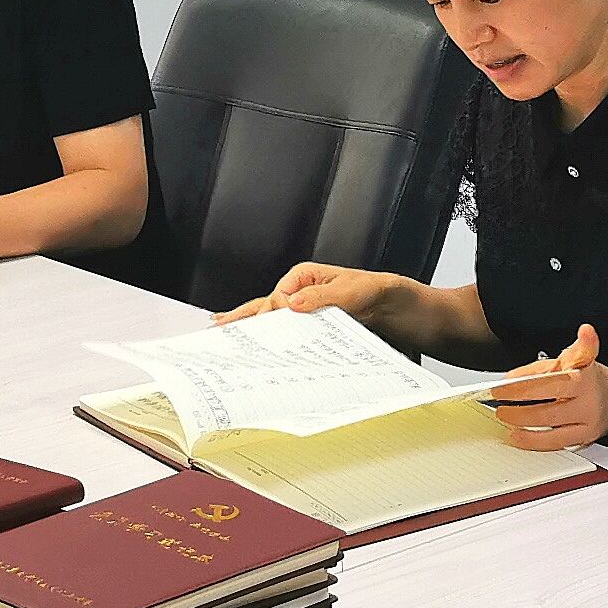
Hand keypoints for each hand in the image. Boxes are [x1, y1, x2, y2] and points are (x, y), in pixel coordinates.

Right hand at [217, 263, 405, 324]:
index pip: (279, 297)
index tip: (274, 325)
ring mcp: (298, 305)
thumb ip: (321, 297)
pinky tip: (241, 331)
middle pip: (263, 304)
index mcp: (303, 276)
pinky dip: (259, 328)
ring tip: (219, 327)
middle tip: (220, 328)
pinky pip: (278, 325)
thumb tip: (293, 303)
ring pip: (264, 314)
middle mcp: (296, 289)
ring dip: (243, 322)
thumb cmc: (371, 289)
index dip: (275, 312)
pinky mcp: (304, 320)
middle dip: (241, 316)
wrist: (388, 303)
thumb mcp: (349, 292)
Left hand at [489, 322, 607, 451]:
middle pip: (548, 408)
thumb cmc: (592, 378)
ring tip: (504, 418)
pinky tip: (518, 436)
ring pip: (550, 428)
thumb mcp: (579, 358)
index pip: (549, 381)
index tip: (503, 383)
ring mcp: (585, 423)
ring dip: (523, 424)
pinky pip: (555, 443)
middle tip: (498, 401)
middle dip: (518, 405)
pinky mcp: (583, 438)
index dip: (523, 383)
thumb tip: (565, 343)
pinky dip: (533, 441)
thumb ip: (557, 359)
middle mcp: (587, 402)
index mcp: (583, 378)